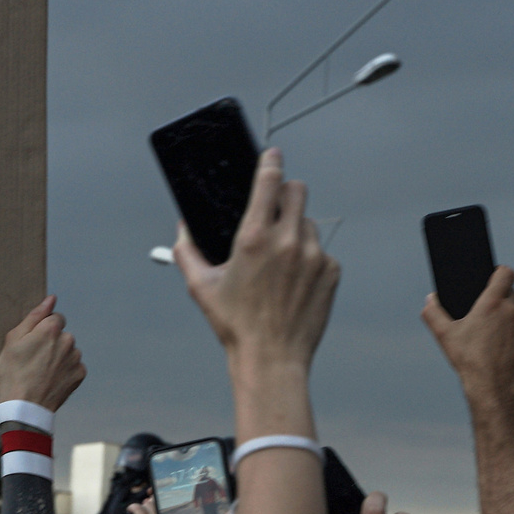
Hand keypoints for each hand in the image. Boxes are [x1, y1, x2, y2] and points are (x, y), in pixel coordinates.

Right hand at [0, 296, 84, 411]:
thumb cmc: (14, 373)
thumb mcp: (13, 340)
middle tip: (35, 359)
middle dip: (52, 342)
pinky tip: (51, 379)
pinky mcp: (80, 374)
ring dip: (59, 356)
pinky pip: (73, 366)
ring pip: (69, 350)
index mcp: (51, 329)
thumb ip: (34, 316)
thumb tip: (51, 299)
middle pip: (62, 334)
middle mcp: (68, 341)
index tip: (33, 343)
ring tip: (42, 371)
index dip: (42, 329)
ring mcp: (76, 358)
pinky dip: (65, 370)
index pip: (55, 317)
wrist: (25, 407)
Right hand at [173, 148, 336, 365]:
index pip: (269, 180)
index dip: (271, 162)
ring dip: (296, 230)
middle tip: (277, 207)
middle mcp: (287, 241)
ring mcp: (313, 255)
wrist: (272, 358)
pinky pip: (321, 251)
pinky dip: (309, 259)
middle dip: (286, 193)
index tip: (272, 155)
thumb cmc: (235, 326)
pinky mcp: (331, 271)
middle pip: (298, 190)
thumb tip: (182, 231)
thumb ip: (187, 251)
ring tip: (281, 260)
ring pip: (309, 223)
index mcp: (253, 238)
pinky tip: (294, 282)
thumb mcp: (201, 287)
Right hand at [420, 267, 513, 393]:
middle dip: (499, 296)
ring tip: (491, 332)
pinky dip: (513, 333)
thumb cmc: (469, 360)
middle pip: (511, 291)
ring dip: (507, 316)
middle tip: (485, 308)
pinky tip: (501, 345)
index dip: (499, 272)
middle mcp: (512, 310)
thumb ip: (433, 314)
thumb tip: (430, 300)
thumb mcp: (444, 336)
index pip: (506, 273)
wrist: (493, 387)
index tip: (491, 278)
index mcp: (492, 303)